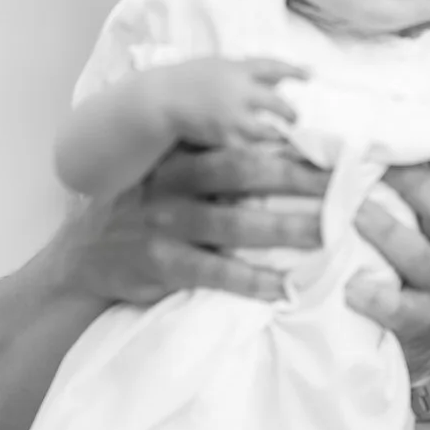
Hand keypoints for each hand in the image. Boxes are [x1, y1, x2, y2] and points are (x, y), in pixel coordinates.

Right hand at [54, 145, 329, 307]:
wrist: (82, 259)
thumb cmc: (143, 212)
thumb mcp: (169, 174)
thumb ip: (211, 160)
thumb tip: (284, 148)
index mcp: (179, 155)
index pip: (239, 140)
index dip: (287, 142)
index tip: (332, 146)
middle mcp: (171, 183)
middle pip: (245, 173)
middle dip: (299, 179)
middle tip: (347, 187)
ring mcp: (164, 224)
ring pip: (236, 224)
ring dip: (286, 229)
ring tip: (330, 235)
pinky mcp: (161, 265)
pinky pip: (216, 273)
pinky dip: (253, 281)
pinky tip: (287, 288)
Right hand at [143, 57, 306, 146]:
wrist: (161, 98)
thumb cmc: (189, 78)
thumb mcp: (218, 65)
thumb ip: (247, 71)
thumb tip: (277, 79)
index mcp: (237, 70)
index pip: (273, 67)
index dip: (294, 71)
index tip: (310, 75)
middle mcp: (238, 92)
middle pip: (277, 103)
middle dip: (290, 112)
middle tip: (295, 117)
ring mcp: (232, 116)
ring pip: (266, 130)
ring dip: (277, 135)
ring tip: (281, 136)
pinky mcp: (223, 136)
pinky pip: (248, 147)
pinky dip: (256, 149)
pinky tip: (261, 150)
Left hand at [348, 162, 429, 379]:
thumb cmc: (412, 279)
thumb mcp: (420, 236)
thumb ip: (403, 201)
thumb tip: (355, 147)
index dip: (420, 157)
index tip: (384, 133)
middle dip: (410, 182)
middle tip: (367, 161)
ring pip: (418, 255)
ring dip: (386, 230)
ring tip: (352, 212)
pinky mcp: (418, 323)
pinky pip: (398, 309)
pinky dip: (373, 298)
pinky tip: (348, 288)